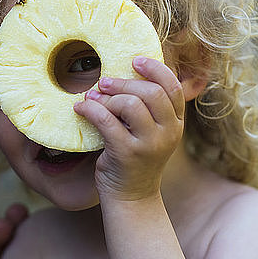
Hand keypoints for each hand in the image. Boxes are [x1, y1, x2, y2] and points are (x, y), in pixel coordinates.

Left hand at [73, 56, 184, 200]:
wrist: (132, 197)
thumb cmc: (137, 159)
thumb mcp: (152, 132)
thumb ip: (149, 108)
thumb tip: (127, 72)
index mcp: (176, 123)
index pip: (173, 86)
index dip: (155, 69)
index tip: (135, 61)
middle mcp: (169, 132)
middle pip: (151, 92)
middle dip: (124, 82)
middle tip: (104, 82)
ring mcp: (150, 144)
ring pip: (131, 104)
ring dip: (107, 97)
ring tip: (93, 97)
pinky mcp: (127, 154)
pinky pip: (107, 120)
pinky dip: (90, 109)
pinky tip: (81, 108)